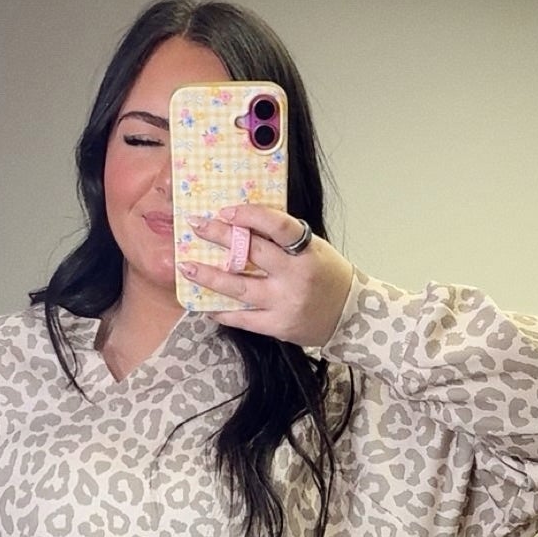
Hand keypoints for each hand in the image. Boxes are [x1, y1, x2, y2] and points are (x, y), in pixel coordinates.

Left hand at [178, 203, 354, 346]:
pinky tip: (206, 305)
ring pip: (240, 288)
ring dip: (209, 276)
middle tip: (196, 225)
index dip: (250, 215)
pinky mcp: (278, 326)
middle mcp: (295, 277)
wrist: (349, 316)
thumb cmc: (328, 277)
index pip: (278, 226)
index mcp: (308, 252)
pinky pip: (243, 318)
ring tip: (187, 267)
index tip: (226, 210)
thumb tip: (244, 226)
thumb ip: (285, 241)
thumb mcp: (314, 250)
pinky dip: (222, 311)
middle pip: (252, 253)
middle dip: (220, 236)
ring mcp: (285, 303)